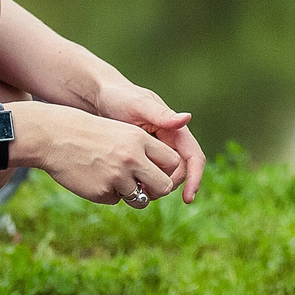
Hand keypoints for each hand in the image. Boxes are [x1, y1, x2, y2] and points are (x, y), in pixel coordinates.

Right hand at [23, 104, 182, 207]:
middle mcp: (132, 158)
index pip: (173, 162)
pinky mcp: (102, 191)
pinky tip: (94, 178)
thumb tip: (165, 179)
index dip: (168, 170)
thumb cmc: (90, 134)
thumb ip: (144, 150)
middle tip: (147, 187)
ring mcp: (117, 176)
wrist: (54, 136)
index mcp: (140, 139)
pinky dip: (108, 193)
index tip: (159, 172)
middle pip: (164, 186)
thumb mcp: (121, 132)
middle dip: (158, 190)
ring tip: (114, 179)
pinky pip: (116, 200)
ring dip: (132, 195)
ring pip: (141, 199)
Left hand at [95, 77, 207, 202]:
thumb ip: (162, 114)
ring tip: (137, 192)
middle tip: (148, 194)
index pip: (194, 158)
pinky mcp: (144, 156)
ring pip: (166, 176)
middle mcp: (171, 141)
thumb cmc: (119, 97)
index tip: (187, 198)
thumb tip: (187, 118)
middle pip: (181, 172)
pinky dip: (145, 183)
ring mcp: (158, 149)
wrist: (99, 97)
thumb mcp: (138, 105)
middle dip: (169, 186)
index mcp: (176, 130)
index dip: (194, 179)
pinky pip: (151, 174)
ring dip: (157, 187)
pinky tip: (130, 187)